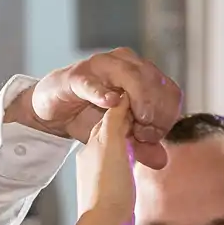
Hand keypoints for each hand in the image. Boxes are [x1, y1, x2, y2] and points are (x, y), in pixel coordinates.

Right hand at [23, 49, 183, 168]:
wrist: (54, 112)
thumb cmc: (89, 117)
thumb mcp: (119, 136)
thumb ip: (140, 146)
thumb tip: (162, 161)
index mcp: (142, 75)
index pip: (169, 91)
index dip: (167, 115)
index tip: (152, 137)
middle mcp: (126, 64)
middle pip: (154, 81)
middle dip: (154, 110)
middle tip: (142, 133)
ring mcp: (102, 67)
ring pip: (131, 76)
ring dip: (139, 99)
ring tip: (135, 120)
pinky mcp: (78, 76)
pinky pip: (93, 82)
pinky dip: (103, 92)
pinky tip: (111, 103)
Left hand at [76, 104, 136, 224]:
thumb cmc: (109, 187)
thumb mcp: (111, 145)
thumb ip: (115, 121)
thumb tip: (120, 99)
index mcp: (95, 143)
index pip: (112, 116)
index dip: (129, 109)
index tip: (144, 105)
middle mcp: (93, 156)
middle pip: (114, 132)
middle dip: (131, 126)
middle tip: (149, 123)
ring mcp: (99, 174)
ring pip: (118, 150)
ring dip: (132, 144)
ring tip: (146, 143)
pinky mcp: (108, 190)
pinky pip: (120, 168)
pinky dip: (130, 162)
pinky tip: (137, 166)